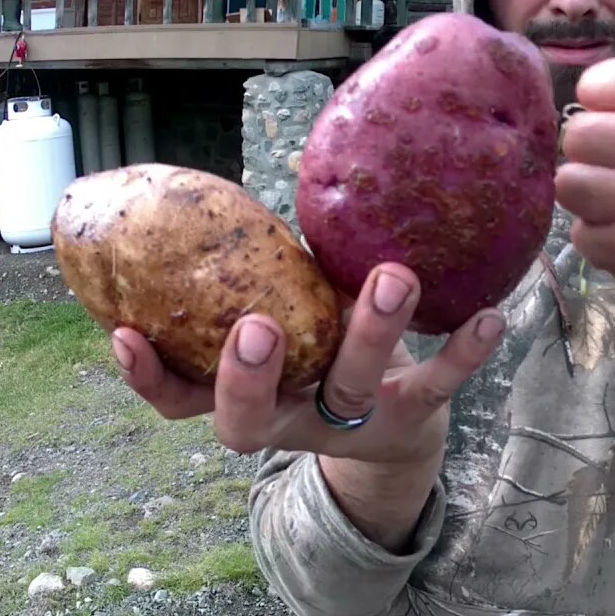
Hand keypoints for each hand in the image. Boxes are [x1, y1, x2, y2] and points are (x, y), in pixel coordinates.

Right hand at [111, 262, 505, 463]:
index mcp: (247, 394)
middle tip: (257, 327)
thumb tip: (206, 191)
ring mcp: (351, 422)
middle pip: (251, 420)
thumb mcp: (282, 314)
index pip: (181, 400)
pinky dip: (461, 354)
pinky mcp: (411, 416)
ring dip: (371, 333)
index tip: (125, 333)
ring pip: (352, 388)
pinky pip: (437, 388)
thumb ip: (253, 274)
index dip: (150, 378)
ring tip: (393, 277)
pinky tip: (489, 318)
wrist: (395, 424)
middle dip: (248, 378)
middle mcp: (290, 418)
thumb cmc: (320, 348)